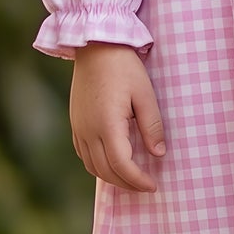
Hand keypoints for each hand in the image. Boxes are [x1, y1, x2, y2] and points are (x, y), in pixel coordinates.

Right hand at [70, 43, 165, 191]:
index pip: (121, 165)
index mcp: (107, 125)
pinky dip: (98, 165)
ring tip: (132, 178)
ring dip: (111, 177)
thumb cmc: (124, 67)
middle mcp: (88, 130)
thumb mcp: (145, 94)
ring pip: (92, 166)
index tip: (153, 186)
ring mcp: (78, 127)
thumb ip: (152, 126)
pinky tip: (112, 163)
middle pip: (105, 171)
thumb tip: (158, 154)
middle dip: (126, 183)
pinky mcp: (75, 122)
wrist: (95, 46)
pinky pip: (84, 154)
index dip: (137, 180)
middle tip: (146, 186)